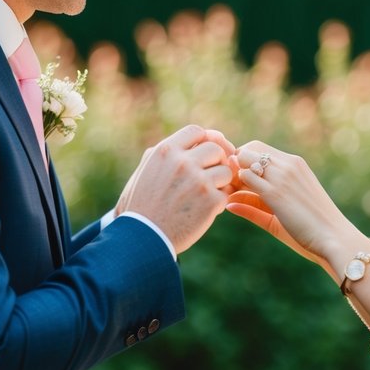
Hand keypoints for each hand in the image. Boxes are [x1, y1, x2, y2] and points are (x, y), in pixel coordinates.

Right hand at [117, 125, 235, 253]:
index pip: (197, 132)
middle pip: (216, 149)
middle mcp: (182, 162)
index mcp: (166, 151)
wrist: (142, 238)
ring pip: (226, 170)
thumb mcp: (145, 170)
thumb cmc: (142, 205)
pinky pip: (227, 193)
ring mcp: (198, 181)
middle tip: (210, 176)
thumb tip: (200, 138)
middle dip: (216, 162)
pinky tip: (206, 210)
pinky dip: (219, 202)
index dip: (205, 141)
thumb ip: (169, 153)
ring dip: (220, 182)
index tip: (205, 154)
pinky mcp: (210, 201)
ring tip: (206, 195)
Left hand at [228, 141, 369, 272]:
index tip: (238, 182)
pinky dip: (235, 186)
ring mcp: (282, 176)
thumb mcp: (283, 211)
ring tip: (232, 194)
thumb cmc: (312, 228)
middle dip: (236, 164)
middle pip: (249, 149)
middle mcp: (289, 164)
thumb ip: (255, 205)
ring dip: (233, 175)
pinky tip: (233, 200)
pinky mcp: (276, 193)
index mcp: (295, 163)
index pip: (258, 148)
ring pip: (244, 159)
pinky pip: (246, 177)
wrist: (334, 238)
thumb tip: (229, 203)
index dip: (243, 162)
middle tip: (232, 187)